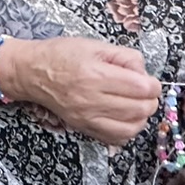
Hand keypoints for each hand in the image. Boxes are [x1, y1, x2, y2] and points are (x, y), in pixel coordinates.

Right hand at [5, 37, 160, 146]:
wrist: (31, 73)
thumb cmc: (60, 55)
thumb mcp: (95, 45)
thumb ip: (125, 57)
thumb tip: (144, 73)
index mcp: (96, 75)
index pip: (142, 88)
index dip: (153, 84)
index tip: (148, 80)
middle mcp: (91, 99)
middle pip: (140, 109)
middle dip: (150, 100)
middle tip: (143, 92)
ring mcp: (87, 117)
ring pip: (131, 128)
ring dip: (141, 117)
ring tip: (136, 105)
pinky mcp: (83, 127)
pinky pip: (115, 139)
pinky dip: (127, 131)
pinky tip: (124, 118)